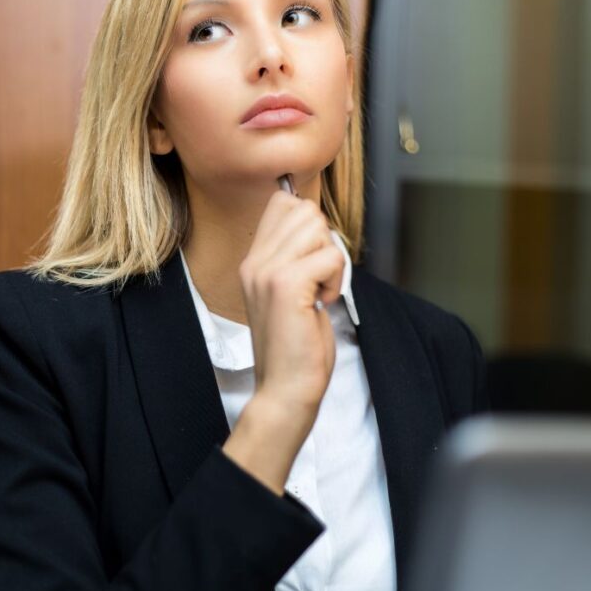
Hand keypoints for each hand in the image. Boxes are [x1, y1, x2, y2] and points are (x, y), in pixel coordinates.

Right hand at [239, 188, 343, 415]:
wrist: (285, 388)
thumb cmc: (296, 346)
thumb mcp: (289, 293)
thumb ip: (295, 257)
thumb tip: (317, 225)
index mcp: (253, 261)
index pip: (282, 202)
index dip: (309, 224)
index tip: (312, 260)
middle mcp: (255, 261)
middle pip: (304, 210)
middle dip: (324, 242)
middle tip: (317, 280)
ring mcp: (267, 271)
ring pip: (318, 229)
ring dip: (331, 261)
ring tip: (317, 292)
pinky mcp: (287, 284)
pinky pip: (330, 256)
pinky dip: (336, 280)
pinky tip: (320, 303)